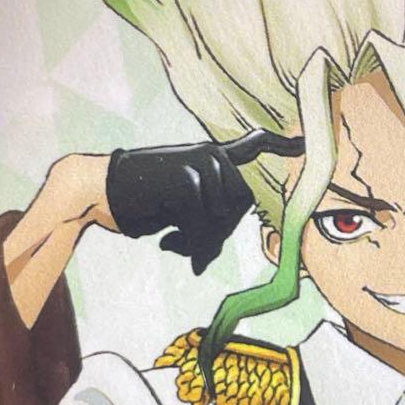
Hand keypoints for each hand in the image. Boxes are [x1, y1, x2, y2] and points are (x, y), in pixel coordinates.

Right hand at [105, 130, 303, 274]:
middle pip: (243, 204)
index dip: (279, 147)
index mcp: (212, 157)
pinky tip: (166, 243)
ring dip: (201, 240)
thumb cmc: (142, 201)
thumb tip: (205, 260)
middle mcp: (211, 155)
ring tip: (175, 242)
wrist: (99, 189)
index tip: (304, 145)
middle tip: (190, 247)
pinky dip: (188, 243)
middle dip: (219, 233)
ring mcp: (201, 163)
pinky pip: (203, 224)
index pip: (252, 146)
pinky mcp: (187, 178)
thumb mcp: (182, 212)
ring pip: (224, 217)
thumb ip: (207, 224)